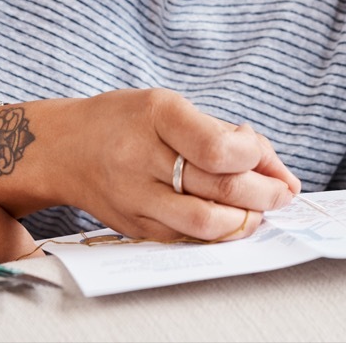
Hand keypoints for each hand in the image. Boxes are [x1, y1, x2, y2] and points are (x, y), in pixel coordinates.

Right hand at [59, 88, 300, 242]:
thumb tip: (279, 173)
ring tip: (258, 210)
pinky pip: (186, 238)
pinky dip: (217, 233)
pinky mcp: (134, 226)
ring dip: (245, 221)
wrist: (64, 148)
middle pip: (218, 189)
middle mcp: (141, 157)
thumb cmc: (125, 121)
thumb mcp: (171, 107)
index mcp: (156, 114)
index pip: (216, 148)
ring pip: (205, 224)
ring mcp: (134, 196)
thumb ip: (223, 134)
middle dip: (264, 196)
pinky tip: (227, 219)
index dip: (254, 157)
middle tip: (282, 194)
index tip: (264, 158)